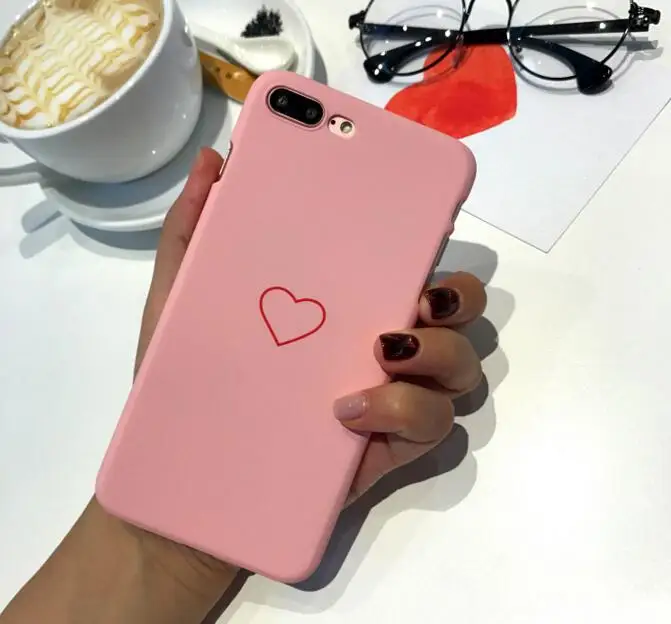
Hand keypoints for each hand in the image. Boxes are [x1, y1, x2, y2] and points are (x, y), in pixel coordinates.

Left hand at [137, 148, 483, 535]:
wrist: (189, 478)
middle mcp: (380, 343)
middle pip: (454, 309)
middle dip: (457, 294)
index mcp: (342, 302)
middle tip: (420, 294)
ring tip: (383, 348)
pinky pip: (433, 425)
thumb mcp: (181, 300)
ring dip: (439, 351)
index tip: (422, 209)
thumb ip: (193, 230)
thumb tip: (213, 160)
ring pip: (460, 365)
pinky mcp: (389, 448)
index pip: (402, 259)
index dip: (426, 232)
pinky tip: (349, 408)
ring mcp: (391, 397)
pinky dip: (404, 409)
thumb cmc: (189, 380)